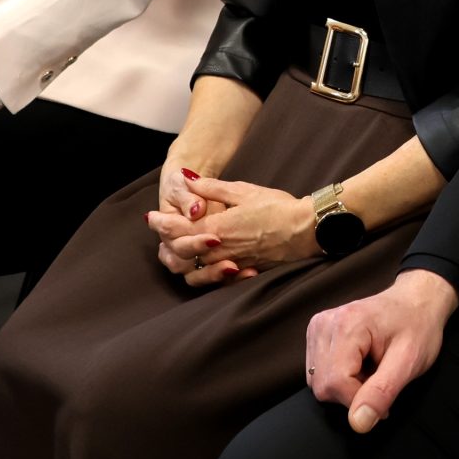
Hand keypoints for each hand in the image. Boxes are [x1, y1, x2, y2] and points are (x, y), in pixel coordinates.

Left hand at [153, 179, 317, 287]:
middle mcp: (220, 249)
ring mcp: (231, 263)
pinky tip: (202, 263)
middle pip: (181, 252)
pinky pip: (215, 278)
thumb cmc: (277, 206)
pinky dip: (203, 272)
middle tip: (160, 231)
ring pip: (194, 270)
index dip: (161, 223)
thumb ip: (212, 188)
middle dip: (166, 241)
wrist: (306, 229)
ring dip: (181, 259)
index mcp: (217, 227)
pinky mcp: (242, 271)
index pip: (178, 229)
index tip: (151, 217)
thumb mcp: (243, 190)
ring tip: (175, 248)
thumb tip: (187, 180)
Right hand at [304, 268, 458, 432]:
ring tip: (370, 368)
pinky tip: (359, 363)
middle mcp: (324, 324)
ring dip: (345, 385)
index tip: (384, 395)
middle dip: (352, 392)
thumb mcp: (409, 362)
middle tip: (379, 377)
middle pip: (323, 385)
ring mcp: (318, 326)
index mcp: (346, 325)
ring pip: (318, 381)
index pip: (336, 384)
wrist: (416, 301)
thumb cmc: (417, 326)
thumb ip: (382, 393)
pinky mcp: (316, 332)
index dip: (360, 400)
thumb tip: (357, 423)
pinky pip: (318, 371)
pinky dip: (339, 376)